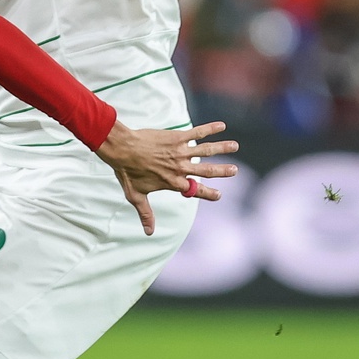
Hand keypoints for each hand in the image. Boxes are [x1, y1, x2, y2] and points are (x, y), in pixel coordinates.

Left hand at [94, 121, 239, 235]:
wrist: (122, 149)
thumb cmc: (127, 172)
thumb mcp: (136, 196)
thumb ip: (146, 214)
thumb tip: (149, 232)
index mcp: (173, 182)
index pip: (196, 190)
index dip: (208, 193)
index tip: (219, 195)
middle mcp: (180, 168)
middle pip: (206, 170)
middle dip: (222, 171)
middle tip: (235, 170)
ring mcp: (180, 152)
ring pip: (206, 150)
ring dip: (222, 148)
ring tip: (235, 146)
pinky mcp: (176, 137)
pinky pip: (197, 133)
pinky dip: (210, 129)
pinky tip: (221, 126)